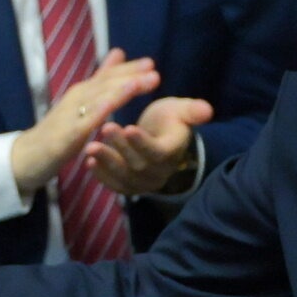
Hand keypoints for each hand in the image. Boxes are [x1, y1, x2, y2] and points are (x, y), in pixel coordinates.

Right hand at [9, 52, 160, 196]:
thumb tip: (119, 53)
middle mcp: (76, 99)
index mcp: (82, 93)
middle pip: (105, 84)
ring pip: (97, 100)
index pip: (107, 76)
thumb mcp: (81, 102)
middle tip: (152, 69)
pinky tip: (110, 107)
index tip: (150, 63)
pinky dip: (97, 112)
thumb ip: (101, 79)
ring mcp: (70, 116)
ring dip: (119, 90)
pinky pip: (84, 122)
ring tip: (138, 84)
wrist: (27, 156)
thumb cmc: (57, 130)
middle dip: (129, 76)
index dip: (128, 69)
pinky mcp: (66, 135)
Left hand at [83, 95, 214, 196]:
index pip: (158, 152)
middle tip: (105, 129)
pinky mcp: (130, 186)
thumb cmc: (169, 120)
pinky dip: (102, 175)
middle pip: (138, 164)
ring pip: (125, 177)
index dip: (143, 143)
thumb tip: (207, 110)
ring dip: (107, 162)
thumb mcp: (180, 110)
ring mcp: (144, 182)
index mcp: (172, 152)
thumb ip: (192, 110)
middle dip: (120, 147)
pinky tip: (89, 162)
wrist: (160, 138)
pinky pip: (116, 185)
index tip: (129, 128)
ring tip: (91, 147)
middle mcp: (160, 172)